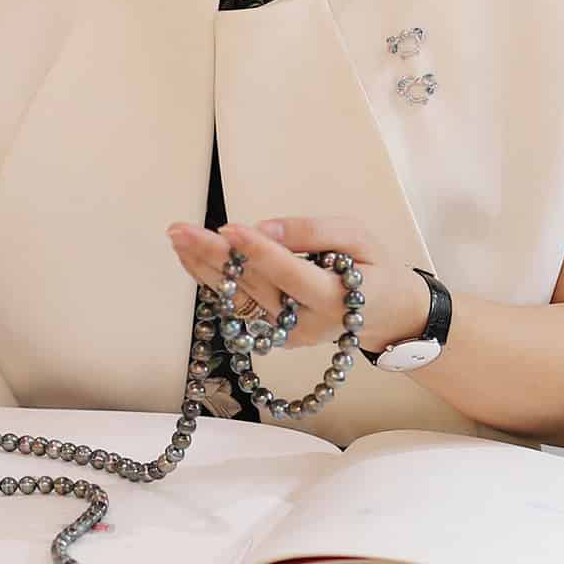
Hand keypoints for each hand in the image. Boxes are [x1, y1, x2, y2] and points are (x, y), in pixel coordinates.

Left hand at [165, 216, 428, 353]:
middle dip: (215, 256)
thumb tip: (263, 227)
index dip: (258, 250)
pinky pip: (238, 307)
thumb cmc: (373, 268)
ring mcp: (286, 335)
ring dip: (205, 268)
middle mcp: (305, 324)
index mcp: (334, 299)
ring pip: (238, 300)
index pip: (288, 273)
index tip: (228, 226)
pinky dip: (214, 281)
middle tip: (179, 229)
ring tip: (177, 238)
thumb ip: (313, 231)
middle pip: (253, 287)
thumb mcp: (358, 238)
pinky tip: (193, 256)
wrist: (386, 315)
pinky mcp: (273, 336)